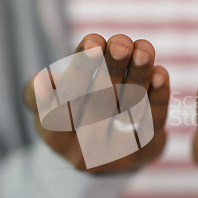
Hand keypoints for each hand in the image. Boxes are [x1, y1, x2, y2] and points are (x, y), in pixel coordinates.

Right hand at [24, 34, 169, 172]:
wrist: (102, 155)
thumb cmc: (70, 113)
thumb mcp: (46, 104)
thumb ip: (38, 91)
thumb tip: (46, 80)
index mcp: (55, 135)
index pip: (66, 99)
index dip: (80, 70)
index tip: (93, 42)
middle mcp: (86, 149)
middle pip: (101, 104)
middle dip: (112, 68)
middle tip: (121, 43)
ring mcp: (119, 153)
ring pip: (131, 109)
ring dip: (139, 76)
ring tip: (143, 49)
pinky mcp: (146, 149)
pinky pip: (154, 120)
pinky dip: (159, 95)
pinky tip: (159, 73)